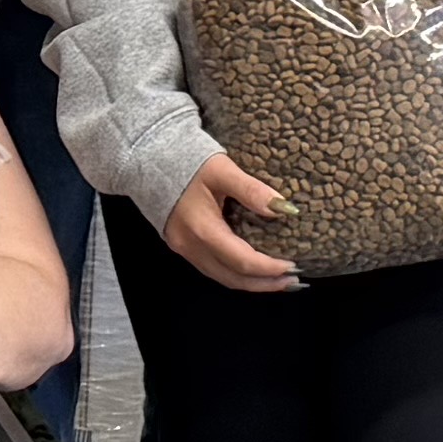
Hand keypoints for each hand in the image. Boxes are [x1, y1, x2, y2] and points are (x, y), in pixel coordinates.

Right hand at [162, 154, 297, 295]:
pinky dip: (236, 273)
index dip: (270, 268)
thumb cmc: (186, 161)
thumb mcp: (222, 169)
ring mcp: (184, 249)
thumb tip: (284, 209)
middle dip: (265, 283)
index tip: (294, 266)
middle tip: (294, 281)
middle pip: (233, 278)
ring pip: (222, 277)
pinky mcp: (182, 246)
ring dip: (251, 282)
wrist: (148, 158)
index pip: (242, 261)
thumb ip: (251, 190)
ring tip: (278, 280)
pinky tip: (251, 268)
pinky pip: (213, 269)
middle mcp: (191, 247)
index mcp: (203, 230)